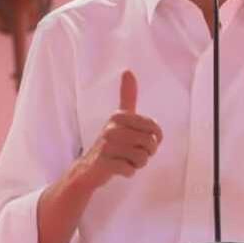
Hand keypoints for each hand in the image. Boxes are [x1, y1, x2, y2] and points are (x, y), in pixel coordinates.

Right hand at [76, 70, 163, 189]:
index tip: (144, 139)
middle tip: (134, 153)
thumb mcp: (119, 118)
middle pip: (150, 143)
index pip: (154, 127)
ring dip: (138, 163)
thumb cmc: (110, 143)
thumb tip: (128, 70)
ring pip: (142, 157)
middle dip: (146, 152)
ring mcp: (107, 146)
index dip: (155, 138)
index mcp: (119, 116)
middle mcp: (112, 128)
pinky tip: (119, 168)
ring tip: (126, 160)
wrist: (88, 169)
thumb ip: (127, 96)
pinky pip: (131, 169)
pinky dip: (129, 172)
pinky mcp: (104, 163)